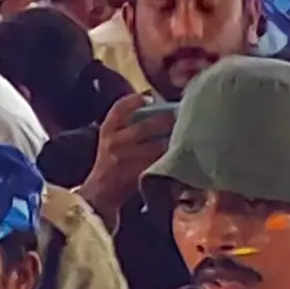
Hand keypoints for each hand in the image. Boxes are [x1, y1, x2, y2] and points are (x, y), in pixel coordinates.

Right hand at [85, 89, 176, 209]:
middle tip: (181, 114)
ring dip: (174, 138)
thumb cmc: (110, 158)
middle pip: (146, 126)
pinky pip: (159, 162)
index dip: (136, 100)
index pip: (120, 108)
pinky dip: (171, 156)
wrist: (102, 189)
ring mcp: (127, 159)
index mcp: (108, 129)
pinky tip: (181, 151)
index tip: (151, 98)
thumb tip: (151, 98)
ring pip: (157, 145)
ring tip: (188, 132)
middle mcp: (116, 142)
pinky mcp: (138, 173)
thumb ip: (125, 120)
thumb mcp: (110, 136)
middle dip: (166, 119)